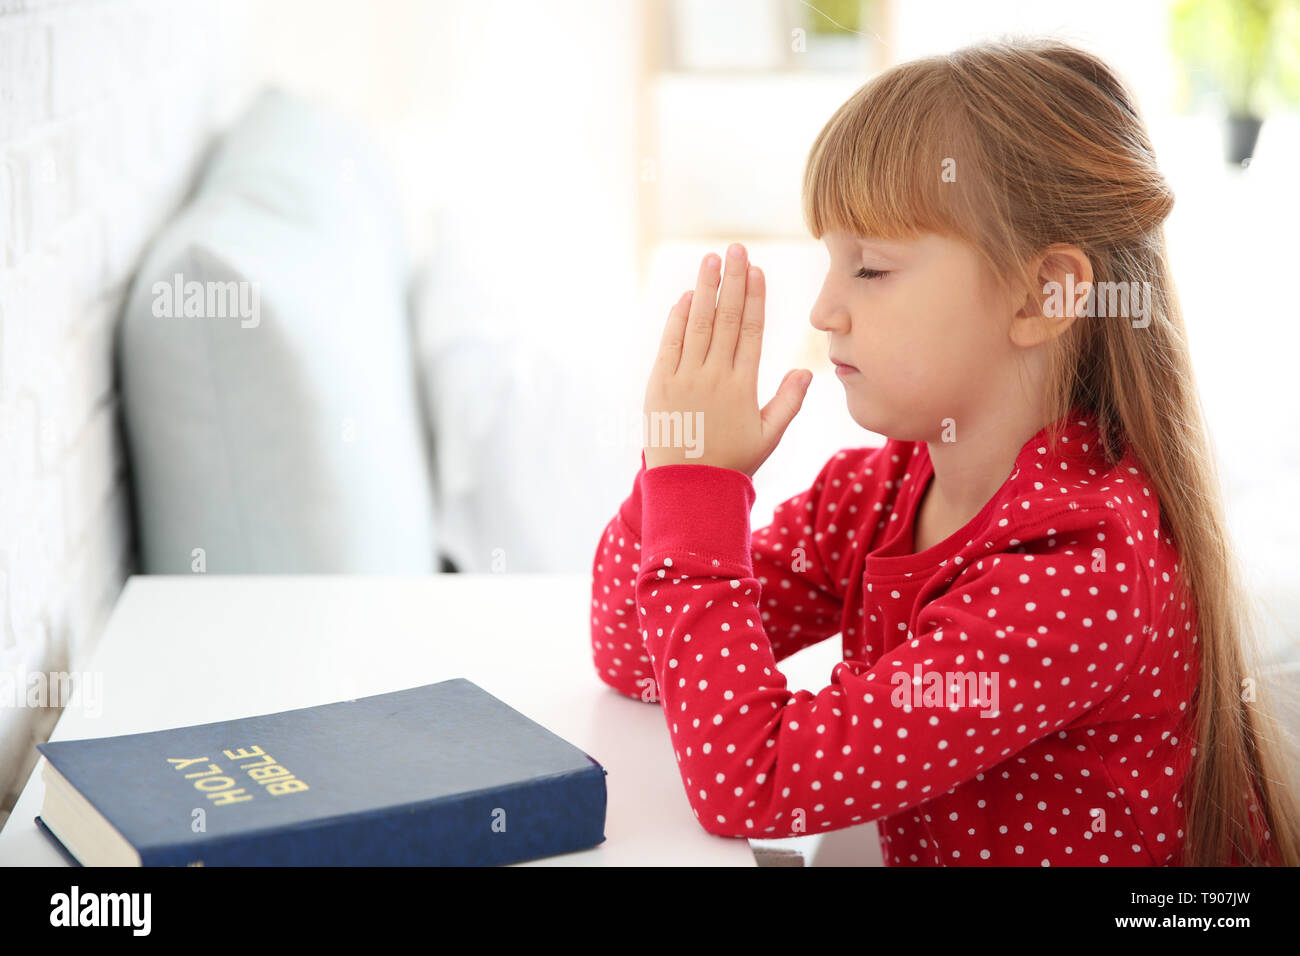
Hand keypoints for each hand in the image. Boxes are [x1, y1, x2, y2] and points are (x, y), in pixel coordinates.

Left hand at [643, 243, 811, 477]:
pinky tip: (685, 298)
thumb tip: (807, 371)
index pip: (750, 331)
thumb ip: (788, 402)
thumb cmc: (731, 464)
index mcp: (743, 387)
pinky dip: (677, 319)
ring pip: (696, 324)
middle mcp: (714, 377)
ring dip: (704, 289)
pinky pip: (670, 344)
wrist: (688, 489)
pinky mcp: (659, 385)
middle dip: (732, 281)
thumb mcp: (768, 437)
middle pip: (725, 318)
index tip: (757, 270)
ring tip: (711, 260)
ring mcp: (684, 379)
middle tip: (736, 248)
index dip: (754, 298)